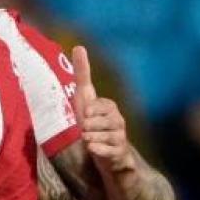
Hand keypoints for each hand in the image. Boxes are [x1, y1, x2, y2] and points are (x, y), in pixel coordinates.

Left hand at [72, 46, 135, 173]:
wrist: (105, 152)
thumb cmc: (91, 121)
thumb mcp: (84, 98)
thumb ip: (83, 74)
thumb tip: (79, 46)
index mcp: (109, 106)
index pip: (97, 106)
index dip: (89, 111)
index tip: (86, 114)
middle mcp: (118, 120)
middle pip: (97, 122)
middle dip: (87, 127)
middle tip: (85, 130)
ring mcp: (120, 137)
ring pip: (101, 136)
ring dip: (89, 139)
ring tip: (88, 140)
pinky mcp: (119, 153)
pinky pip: (108, 150)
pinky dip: (98, 150)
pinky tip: (92, 149)